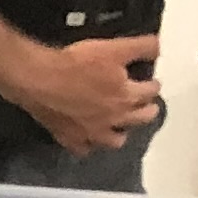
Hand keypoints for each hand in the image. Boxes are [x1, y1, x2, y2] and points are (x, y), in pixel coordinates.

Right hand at [0, 34, 162, 153]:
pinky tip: (87, 138)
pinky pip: (83, 149)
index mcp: (127, 96)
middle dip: (147, 110)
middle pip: (140, 119)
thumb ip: (142, 47)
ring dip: (121, 132)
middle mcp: (114, 118)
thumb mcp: (114, 47)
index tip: (152, 81)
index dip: (153, 84)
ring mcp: (92, 132)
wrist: (39, 79)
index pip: (151, 92)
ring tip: (119, 124)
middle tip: (144, 104)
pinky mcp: (70, 138)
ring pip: (115, 140)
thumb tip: (158, 49)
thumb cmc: (76, 63)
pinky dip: (88, 145)